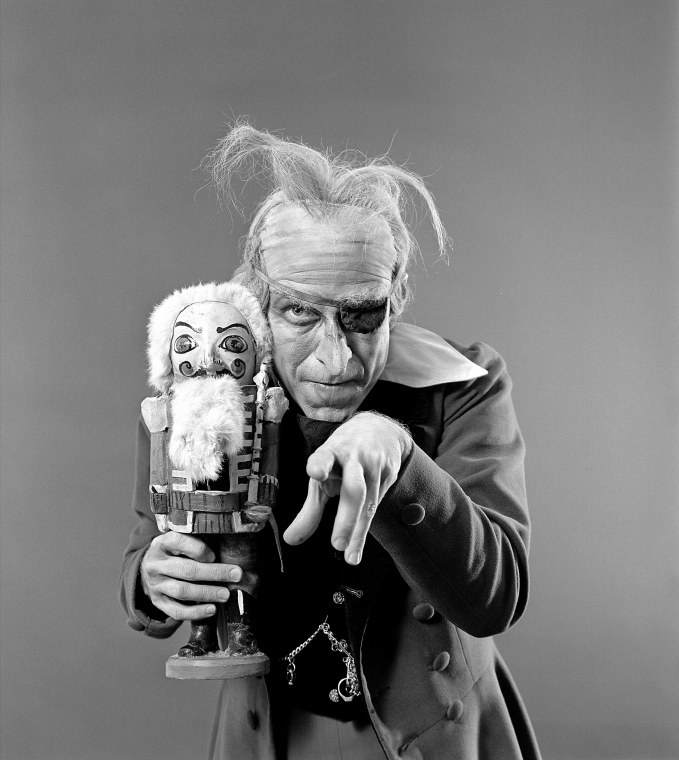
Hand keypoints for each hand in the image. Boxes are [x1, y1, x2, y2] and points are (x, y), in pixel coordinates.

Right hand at [140, 532, 242, 620]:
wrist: (148, 568)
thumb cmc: (173, 551)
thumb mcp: (179, 540)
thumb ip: (197, 543)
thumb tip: (228, 551)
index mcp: (162, 543)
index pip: (178, 541)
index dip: (198, 549)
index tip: (214, 555)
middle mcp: (156, 564)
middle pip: (186, 569)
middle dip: (214, 573)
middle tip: (235, 575)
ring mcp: (155, 584)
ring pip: (182, 591)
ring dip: (207, 593)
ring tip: (225, 595)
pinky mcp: (157, 602)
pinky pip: (176, 611)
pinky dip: (195, 613)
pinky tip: (212, 610)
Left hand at [283, 412, 412, 564]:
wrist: (378, 430)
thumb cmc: (341, 458)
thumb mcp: (322, 475)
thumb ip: (309, 509)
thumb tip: (290, 540)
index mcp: (330, 453)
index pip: (324, 457)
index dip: (320, 464)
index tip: (314, 472)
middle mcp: (353, 458)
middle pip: (354, 489)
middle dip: (346, 517)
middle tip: (337, 545)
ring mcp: (374, 465)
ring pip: (369, 502)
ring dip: (358, 532)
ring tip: (350, 556)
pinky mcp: (390, 472)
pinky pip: (378, 504)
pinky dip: (365, 528)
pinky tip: (358, 544)